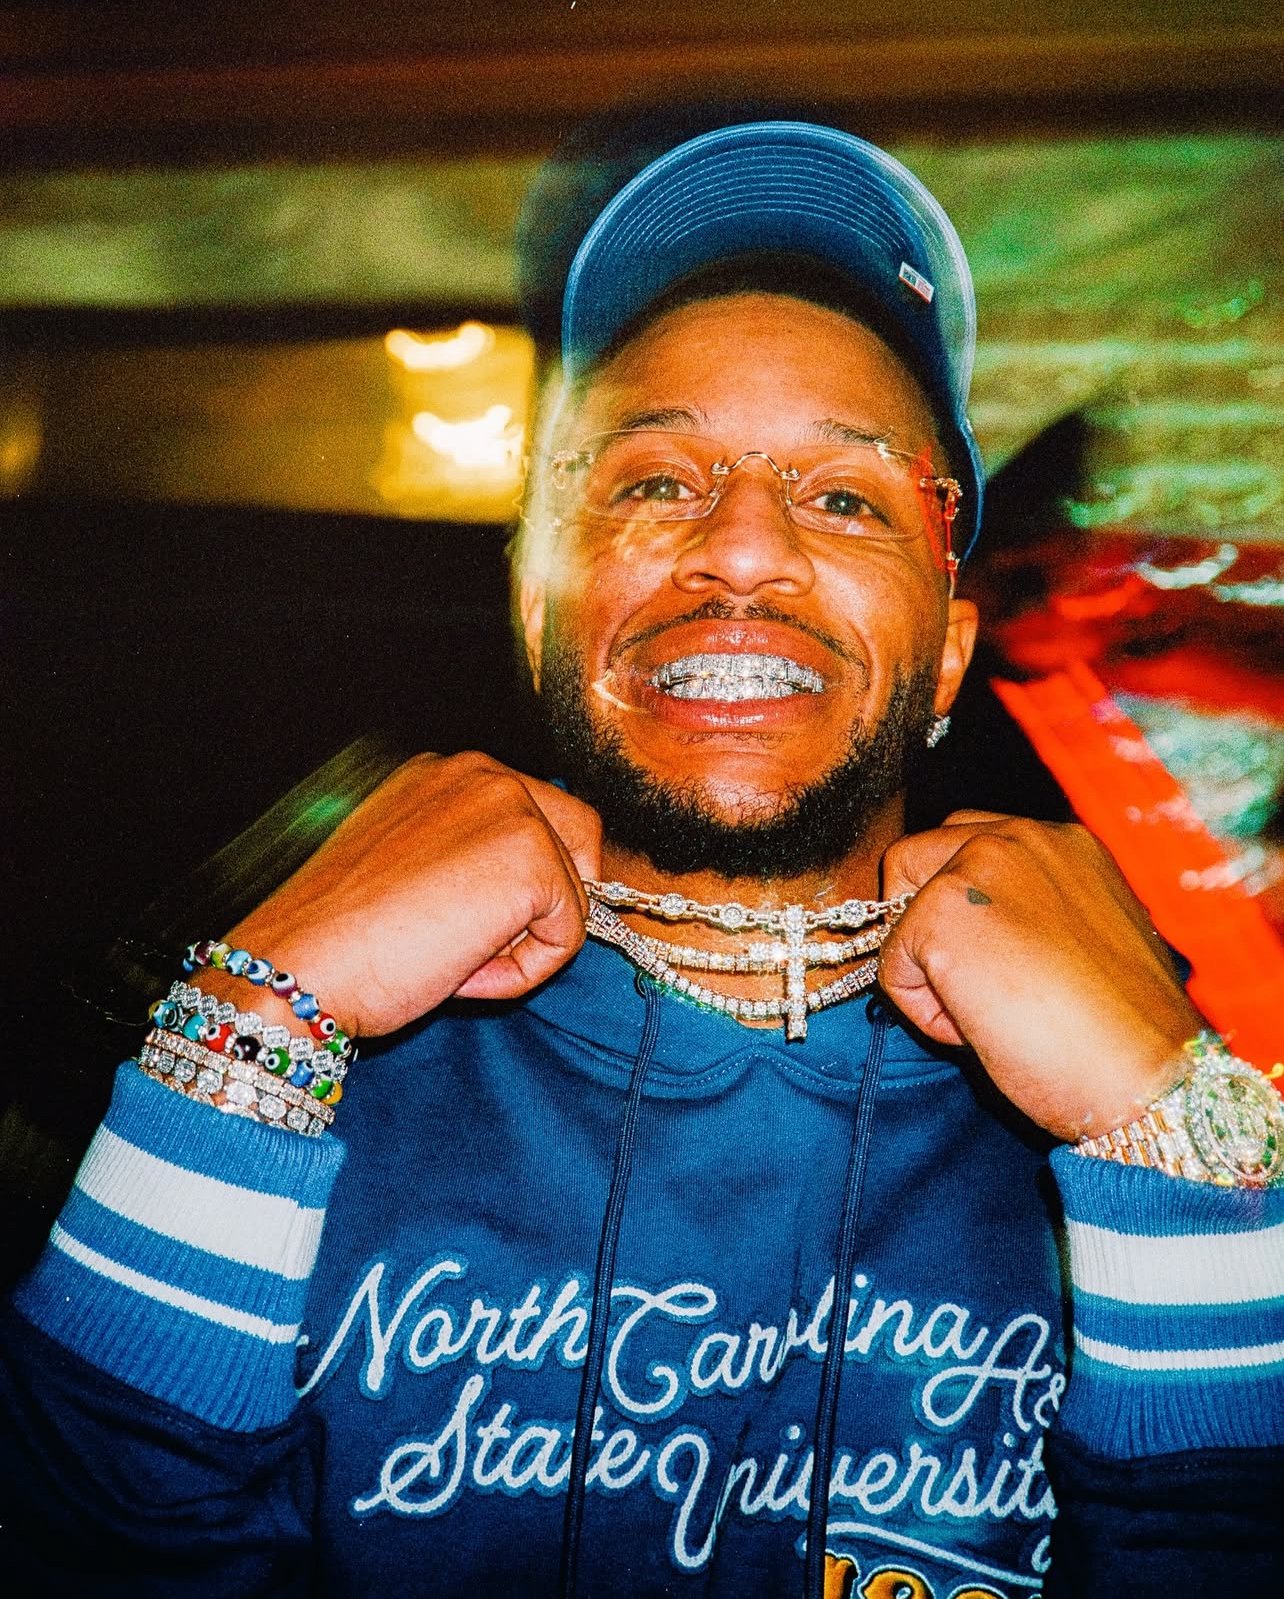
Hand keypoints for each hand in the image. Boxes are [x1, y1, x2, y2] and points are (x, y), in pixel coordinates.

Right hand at [216, 753, 601, 1036]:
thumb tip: (527, 895)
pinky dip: (525, 972)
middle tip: (472, 946)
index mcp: (445, 773)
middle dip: (543, 902)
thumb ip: (467, 859)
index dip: (519, 884)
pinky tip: (460, 973)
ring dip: (524, 944)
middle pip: (578, 838)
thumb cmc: (337, 937)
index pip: (536, 816)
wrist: (299, 966)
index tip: (463, 926)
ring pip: (572, 893)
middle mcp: (481, 773)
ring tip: (448, 960)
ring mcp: (511, 810)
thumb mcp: (407, 871)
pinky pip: (568, 936)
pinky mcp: (531, 861)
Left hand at [878, 811, 1203, 1140]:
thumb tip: (976, 935)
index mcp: (1063, 842)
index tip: (985, 958)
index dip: (959, 902)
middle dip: (921, 920)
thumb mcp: (1085, 942)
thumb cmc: (1124, 1032)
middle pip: (915, 856)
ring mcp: (977, 870)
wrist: (1145, 1076)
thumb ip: (1031, 914)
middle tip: (969, 985)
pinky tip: (981, 1032)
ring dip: (926, 971)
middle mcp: (1020, 837)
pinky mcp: (942, 916)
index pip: (969, 842)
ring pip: (898, 913)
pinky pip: (892, 970)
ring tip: (989, 1014)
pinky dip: (923, 1014)